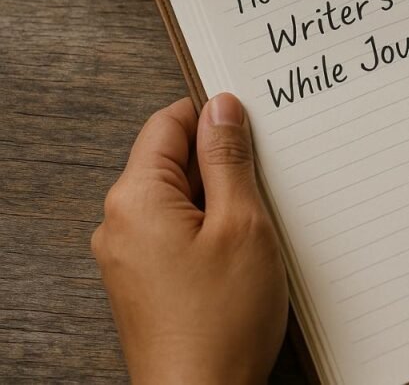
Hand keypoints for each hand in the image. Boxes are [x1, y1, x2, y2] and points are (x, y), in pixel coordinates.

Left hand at [92, 93, 287, 383]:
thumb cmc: (221, 321)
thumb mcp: (242, 223)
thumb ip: (229, 159)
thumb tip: (223, 109)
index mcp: (136, 198)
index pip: (168, 123)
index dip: (212, 115)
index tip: (251, 122)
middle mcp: (120, 223)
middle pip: (171, 161)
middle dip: (220, 163)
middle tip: (265, 182)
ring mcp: (129, 254)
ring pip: (179, 198)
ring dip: (220, 200)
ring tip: (257, 227)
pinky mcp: (144, 280)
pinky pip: (176, 232)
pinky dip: (210, 230)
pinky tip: (241, 253)